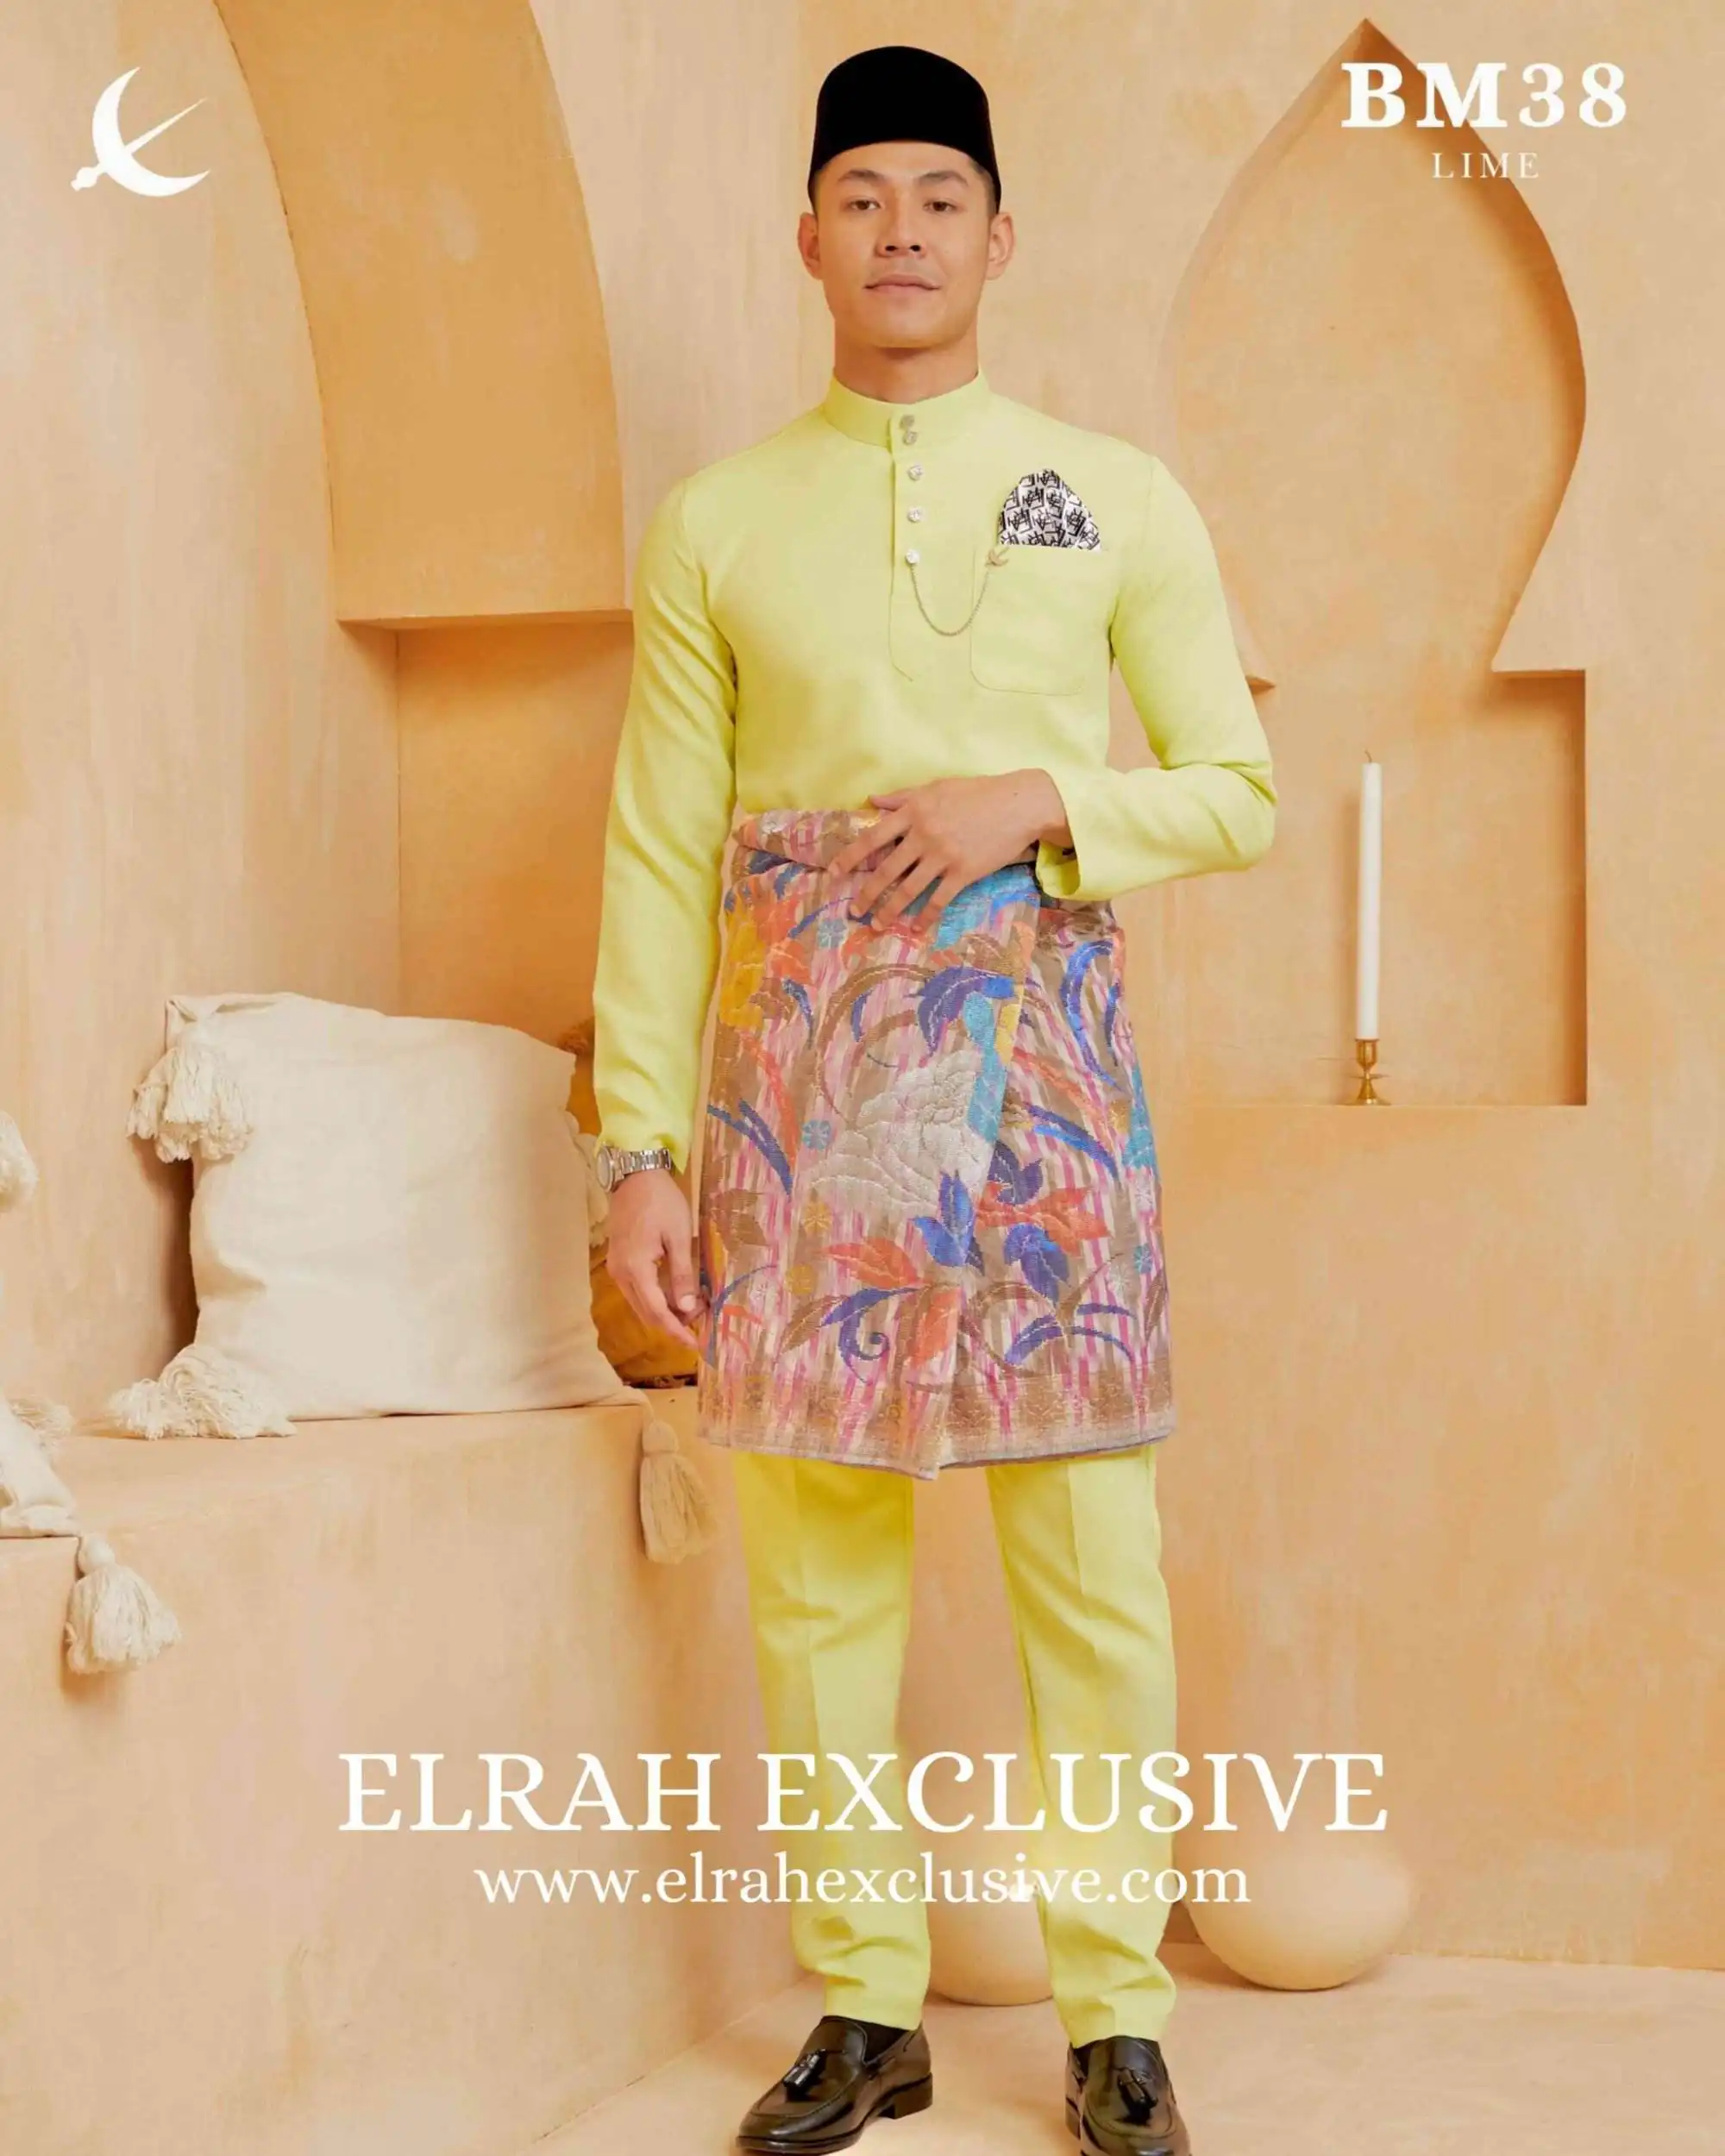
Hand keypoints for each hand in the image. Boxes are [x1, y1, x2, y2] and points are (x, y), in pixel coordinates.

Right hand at [605, 1167, 705, 1348]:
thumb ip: (682, 1274)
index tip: (695, 1344)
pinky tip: (674, 1295)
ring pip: (640, 1303)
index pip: (657, 1312)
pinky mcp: (619, 1261)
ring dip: (664, 1312)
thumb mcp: (679, 1236)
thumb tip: (687, 1308)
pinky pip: (636, 1290)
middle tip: (699, 1326)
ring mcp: (616, 1268)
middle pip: (646, 1313)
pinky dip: (655, 1298)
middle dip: (672, 1324)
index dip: (676, 1330)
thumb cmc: (661, 1201)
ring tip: (692, 1311)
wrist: (635, 1175)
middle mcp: (621, 1275)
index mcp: (636, 1270)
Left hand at [829, 771, 1071, 927]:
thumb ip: (902, 797)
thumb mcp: (936, 788)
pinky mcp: (963, 872)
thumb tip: (872, 801)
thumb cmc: (976, 792)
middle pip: (886, 870)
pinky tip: (914, 928)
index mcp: (913, 812)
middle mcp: (923, 835)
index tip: (833, 873)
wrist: (1017, 804)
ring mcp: (943, 855)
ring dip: (889, 910)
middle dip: (866, 893)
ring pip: (908, 889)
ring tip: (876, 925)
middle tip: (853, 910)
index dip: (850, 857)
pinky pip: (938, 899)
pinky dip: (924, 916)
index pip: (872, 838)